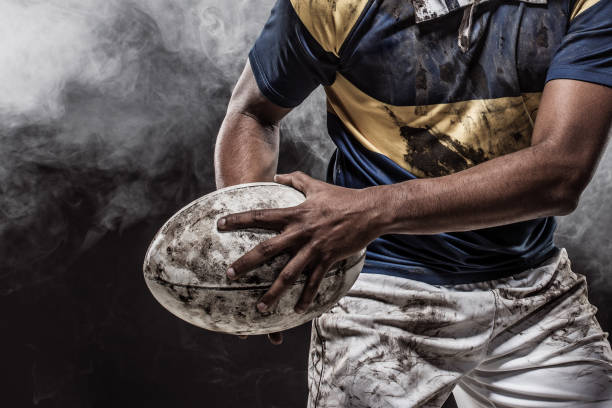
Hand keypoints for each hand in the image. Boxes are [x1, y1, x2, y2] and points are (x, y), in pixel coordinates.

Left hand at [217, 172, 383, 342]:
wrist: (369, 211)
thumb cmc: (342, 198)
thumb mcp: (316, 186)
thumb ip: (295, 179)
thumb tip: (277, 175)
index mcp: (295, 214)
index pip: (261, 216)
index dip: (238, 219)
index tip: (220, 224)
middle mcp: (300, 232)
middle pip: (267, 249)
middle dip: (245, 263)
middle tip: (228, 275)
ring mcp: (314, 248)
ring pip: (288, 274)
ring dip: (273, 292)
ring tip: (259, 307)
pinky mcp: (328, 259)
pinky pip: (314, 282)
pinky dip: (306, 297)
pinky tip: (297, 310)